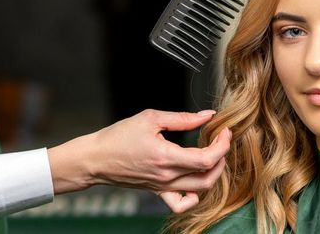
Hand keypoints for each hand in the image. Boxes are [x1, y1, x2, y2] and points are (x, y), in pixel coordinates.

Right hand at [47, 109, 230, 211]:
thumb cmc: (118, 137)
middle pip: (208, 176)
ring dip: (214, 173)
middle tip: (221, 140)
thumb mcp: (150, 118)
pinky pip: (181, 203)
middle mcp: (167, 176)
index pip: (206, 158)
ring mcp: (163, 187)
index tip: (223, 131)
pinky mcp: (158, 191)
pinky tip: (195, 182)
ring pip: (200, 189)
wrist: (96, 159)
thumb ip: (182, 118)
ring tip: (213, 156)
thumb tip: (207, 116)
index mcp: (166, 157)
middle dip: (222, 157)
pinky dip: (194, 196)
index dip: (221, 145)